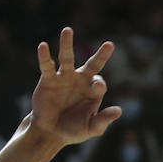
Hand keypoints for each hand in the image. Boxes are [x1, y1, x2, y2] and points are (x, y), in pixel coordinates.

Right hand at [29, 28, 120, 146]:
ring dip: (67, 44)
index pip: (99, 82)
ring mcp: (64, 77)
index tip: (97, 87)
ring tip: (68, 30)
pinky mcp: (48, 79)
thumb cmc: (73, 130)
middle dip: (101, 55)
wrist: (51, 131)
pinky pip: (47, 65)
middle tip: (110, 45)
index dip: (98, 84)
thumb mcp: (91, 128)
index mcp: (92, 91)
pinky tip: (43, 46)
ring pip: (67, 58)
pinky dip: (44, 56)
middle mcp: (80, 80)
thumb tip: (119, 111)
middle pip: (91, 64)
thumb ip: (103, 120)